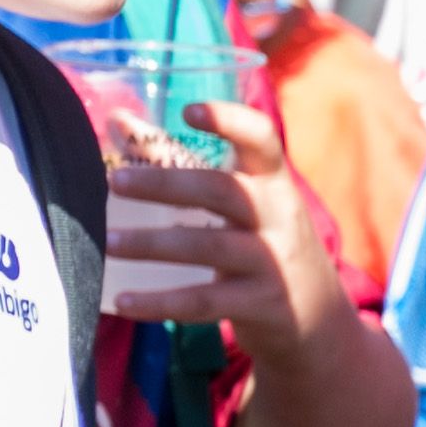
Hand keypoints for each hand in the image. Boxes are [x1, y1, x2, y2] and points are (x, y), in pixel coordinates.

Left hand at [102, 106, 336, 344]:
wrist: (317, 315)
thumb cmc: (262, 242)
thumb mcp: (239, 201)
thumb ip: (179, 161)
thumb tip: (117, 121)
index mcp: (272, 182)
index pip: (261, 140)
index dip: (230, 121)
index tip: (189, 111)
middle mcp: (278, 217)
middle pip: (222, 190)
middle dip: (166, 184)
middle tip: (115, 181)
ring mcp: (273, 262)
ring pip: (209, 247)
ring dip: (154, 244)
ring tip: (109, 241)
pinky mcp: (261, 304)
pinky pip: (204, 302)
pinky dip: (160, 302)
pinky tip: (123, 300)